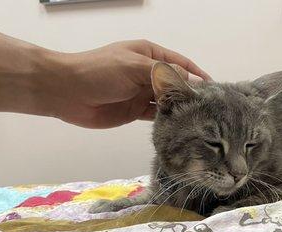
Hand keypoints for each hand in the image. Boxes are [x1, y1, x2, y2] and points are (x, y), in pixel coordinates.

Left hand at [50, 40, 209, 127]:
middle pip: (176, 84)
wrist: (66, 92)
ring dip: (181, 109)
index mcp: (149, 55)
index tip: (215, 89)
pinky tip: (181, 126)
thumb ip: (163, 75)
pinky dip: (168, 120)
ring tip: (200, 120)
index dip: (197, 75)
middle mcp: (148, 73)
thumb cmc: (99, 71)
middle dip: (192, 94)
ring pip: (168, 101)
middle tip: (212, 109)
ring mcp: (142, 93)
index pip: (181, 64)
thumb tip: (191, 84)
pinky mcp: (135, 111)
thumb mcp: (134, 66)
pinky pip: (157, 115)